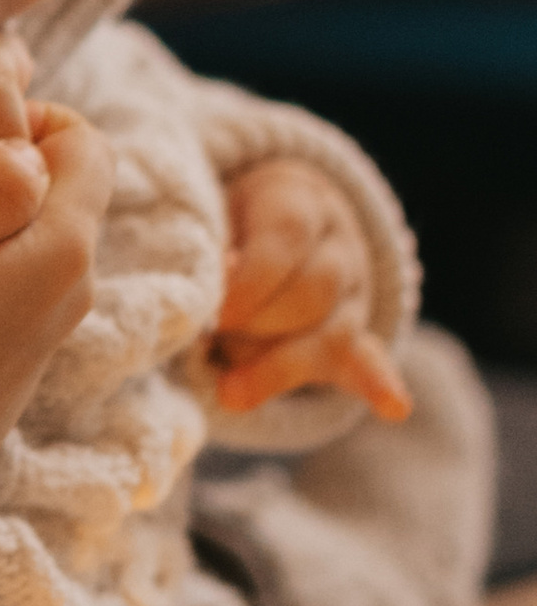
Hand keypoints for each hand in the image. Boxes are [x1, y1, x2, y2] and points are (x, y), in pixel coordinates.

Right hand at [0, 100, 110, 558]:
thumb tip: (27, 147)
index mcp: (64, 250)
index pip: (84, 139)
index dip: (24, 120)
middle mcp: (76, 284)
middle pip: (61, 178)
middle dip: (0, 159)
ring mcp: (52, 320)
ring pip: (35, 221)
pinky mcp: (23, 346)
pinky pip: (17, 265)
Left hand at [211, 157, 410, 422]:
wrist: (273, 216)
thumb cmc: (227, 217)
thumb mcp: (215, 211)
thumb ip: (216, 243)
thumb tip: (221, 273)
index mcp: (299, 200)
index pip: (286, 238)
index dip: (249, 281)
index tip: (213, 311)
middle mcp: (337, 246)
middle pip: (309, 295)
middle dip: (255, 325)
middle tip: (212, 338)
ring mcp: (353, 294)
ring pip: (330, 336)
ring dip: (276, 368)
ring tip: (229, 393)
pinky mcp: (356, 337)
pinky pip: (369, 361)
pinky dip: (378, 384)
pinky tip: (394, 406)